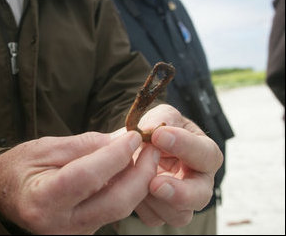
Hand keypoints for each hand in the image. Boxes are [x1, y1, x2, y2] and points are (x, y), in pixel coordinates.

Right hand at [0, 131, 159, 233]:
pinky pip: (113, 211)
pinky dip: (126, 190)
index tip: (134, 136)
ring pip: (120, 209)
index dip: (115, 155)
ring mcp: (74, 234)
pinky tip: (130, 171)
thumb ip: (85, 145)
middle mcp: (59, 225)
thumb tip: (121, 141)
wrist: (8, 195)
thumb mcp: (46, 147)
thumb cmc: (21, 167)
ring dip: (138, 181)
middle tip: (150, 147)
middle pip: (115, 201)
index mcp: (42, 199)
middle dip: (140, 173)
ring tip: (145, 156)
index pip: (87, 177)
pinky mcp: (84, 233)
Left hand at [132, 104, 223, 226]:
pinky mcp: (162, 213)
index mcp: (204, 154)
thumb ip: (160, 120)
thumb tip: (151, 130)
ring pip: (177, 214)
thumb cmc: (157, 130)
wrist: (138, 146)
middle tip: (156, 183)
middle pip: (199, 196)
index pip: (205, 153)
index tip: (159, 135)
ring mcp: (182, 202)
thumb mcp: (161, 116)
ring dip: (153, 199)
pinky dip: (140, 204)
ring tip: (135, 178)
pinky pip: (154, 217)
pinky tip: (128, 186)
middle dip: (179, 192)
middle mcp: (199, 182)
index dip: (184, 145)